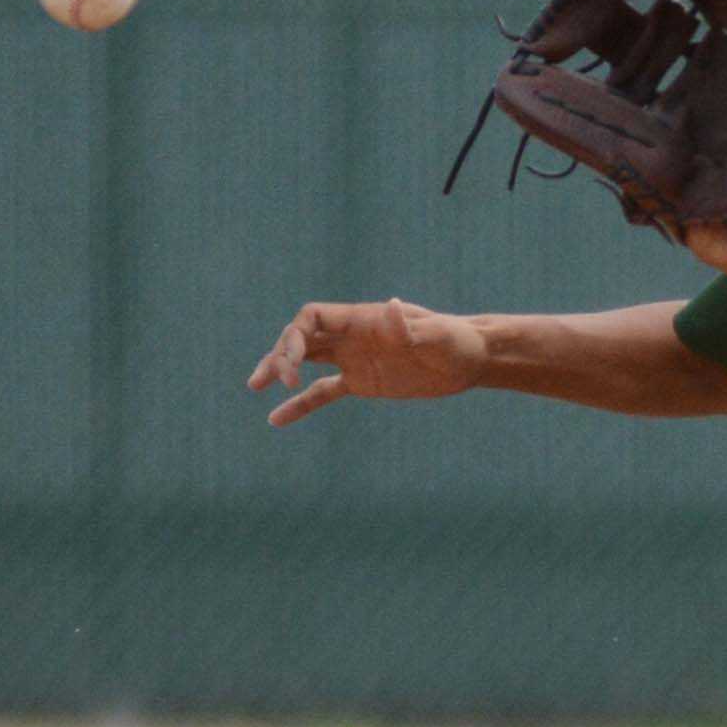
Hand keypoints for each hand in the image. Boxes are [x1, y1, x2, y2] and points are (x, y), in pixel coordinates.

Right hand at [249, 299, 487, 426]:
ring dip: (280, 370)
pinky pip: (323, 393)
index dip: (294, 336)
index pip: (311, 318)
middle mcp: (351, 336)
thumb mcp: (436, 335)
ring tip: (255, 386)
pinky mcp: (362, 382)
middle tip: (275, 381)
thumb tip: (392, 307)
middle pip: (300, 338)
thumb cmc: (456, 341)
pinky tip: (276, 419)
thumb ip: (409, 327)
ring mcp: (354, 358)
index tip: (293, 366)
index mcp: (362, 319)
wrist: (471, 360)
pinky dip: (301, 405)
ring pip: (306, 361)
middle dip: (281, 355)